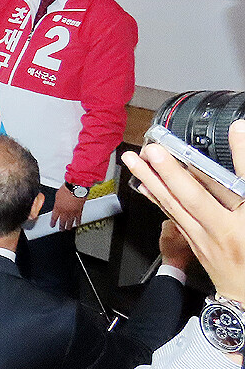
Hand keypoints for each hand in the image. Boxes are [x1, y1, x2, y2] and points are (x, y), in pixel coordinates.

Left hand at [51, 185, 85, 229]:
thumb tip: (57, 205)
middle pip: (62, 221)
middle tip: (61, 229)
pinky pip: (78, 218)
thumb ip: (57, 203)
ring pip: (70, 221)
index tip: (52, 225)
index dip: (53, 222)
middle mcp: (65, 211)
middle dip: (61, 226)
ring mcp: (72, 212)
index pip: (54, 217)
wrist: (76, 187)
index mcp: (57, 208)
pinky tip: (77, 224)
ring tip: (68, 229)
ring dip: (69, 226)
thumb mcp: (57, 196)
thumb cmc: (66, 189)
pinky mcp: (80, 211)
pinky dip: (77, 222)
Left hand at [122, 121, 244, 303]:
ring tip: (135, 158)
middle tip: (153, 148)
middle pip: (194, 197)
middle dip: (172, 171)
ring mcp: (204, 238)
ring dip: (152, 180)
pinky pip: (172, 215)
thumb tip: (242, 139)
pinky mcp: (193, 241)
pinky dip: (156, 197)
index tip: (236, 128)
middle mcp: (223, 231)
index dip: (243, 156)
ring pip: (174, 205)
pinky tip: (143, 184)